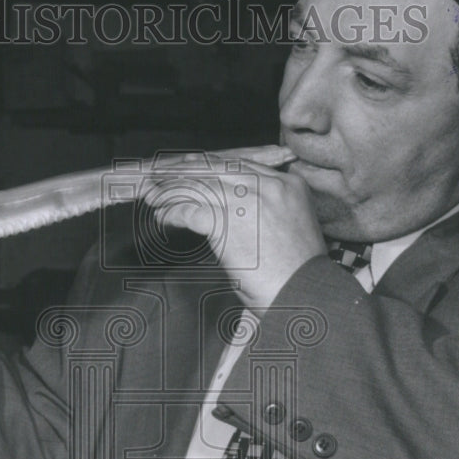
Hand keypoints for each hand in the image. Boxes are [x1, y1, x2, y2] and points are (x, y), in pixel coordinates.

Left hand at [141, 153, 326, 308]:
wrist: (305, 294)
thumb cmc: (297, 272)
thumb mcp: (290, 227)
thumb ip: (265, 208)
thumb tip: (229, 207)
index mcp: (288, 184)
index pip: (240, 165)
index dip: (209, 164)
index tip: (189, 164)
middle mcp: (269, 186)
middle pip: (216, 169)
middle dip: (183, 171)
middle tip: (160, 174)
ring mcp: (248, 201)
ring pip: (199, 186)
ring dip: (171, 192)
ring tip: (154, 197)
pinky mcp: (227, 222)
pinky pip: (190, 210)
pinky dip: (173, 213)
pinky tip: (163, 216)